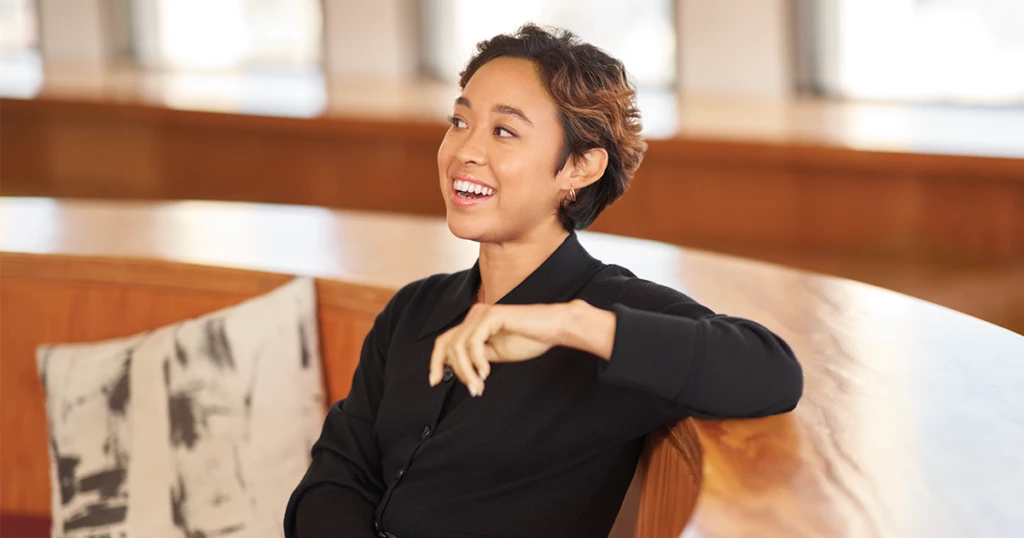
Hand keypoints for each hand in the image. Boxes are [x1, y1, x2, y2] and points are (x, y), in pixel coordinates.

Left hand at [428, 302, 572, 395]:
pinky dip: (477, 361)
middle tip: (474, 390)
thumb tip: (456, 369)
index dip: (435, 362)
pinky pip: (474, 342)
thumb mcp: (494, 354)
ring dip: (467, 371)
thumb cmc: (528, 339)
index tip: (435, 382)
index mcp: (473, 323)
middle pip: (449, 346)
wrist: (553, 328)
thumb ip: (475, 358)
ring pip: (459, 347)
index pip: (445, 341)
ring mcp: (482, 313)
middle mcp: (474, 314)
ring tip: (479, 386)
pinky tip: (486, 372)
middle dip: (459, 372)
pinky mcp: (492, 315)